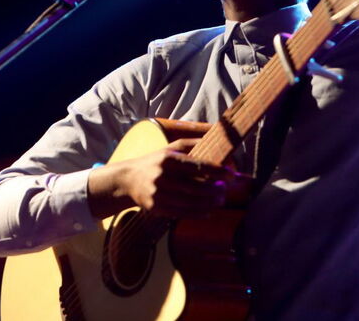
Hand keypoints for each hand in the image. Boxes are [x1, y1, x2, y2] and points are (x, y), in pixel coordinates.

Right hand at [88, 138, 233, 218]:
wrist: (128, 180)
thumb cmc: (156, 162)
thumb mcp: (171, 148)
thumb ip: (193, 144)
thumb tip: (217, 144)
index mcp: (168, 160)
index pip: (197, 166)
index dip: (217, 171)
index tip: (231, 174)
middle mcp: (162, 177)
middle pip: (196, 187)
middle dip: (215, 190)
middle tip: (226, 190)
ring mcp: (158, 195)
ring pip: (190, 203)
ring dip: (210, 203)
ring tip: (221, 200)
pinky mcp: (156, 208)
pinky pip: (181, 213)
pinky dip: (199, 213)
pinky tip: (210, 211)